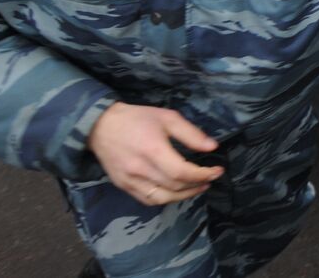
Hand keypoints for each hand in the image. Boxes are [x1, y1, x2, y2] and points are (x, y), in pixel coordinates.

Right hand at [88, 102, 223, 205]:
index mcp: (153, 150)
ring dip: (184, 196)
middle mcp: (141, 170)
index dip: (203, 175)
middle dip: (197, 184)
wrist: (101, 126)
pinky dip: (165, 199)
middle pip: (175, 187)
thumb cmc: (137, 119)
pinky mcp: (123, 186)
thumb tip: (212, 147)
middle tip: (210, 177)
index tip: (217, 171)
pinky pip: (148, 200)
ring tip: (198, 187)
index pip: (182, 172)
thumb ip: (190, 133)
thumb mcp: (167, 117)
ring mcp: (130, 181)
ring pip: (162, 198)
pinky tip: (176, 192)